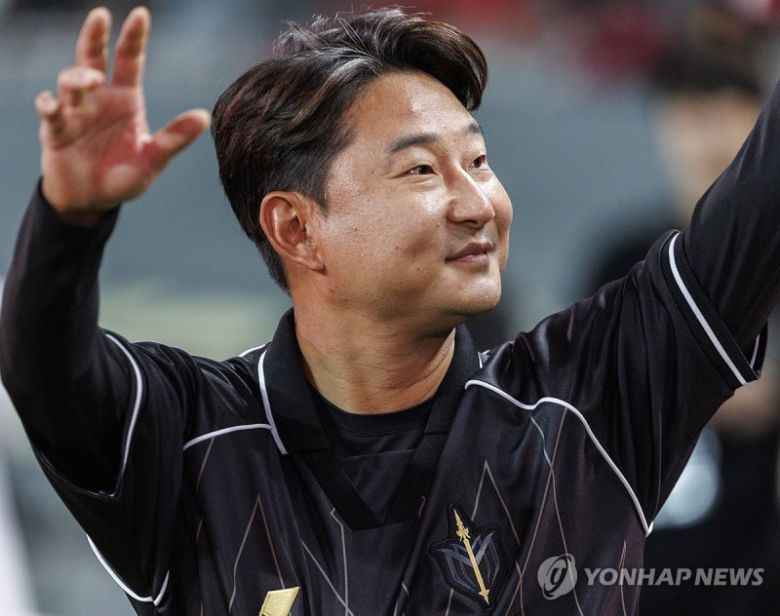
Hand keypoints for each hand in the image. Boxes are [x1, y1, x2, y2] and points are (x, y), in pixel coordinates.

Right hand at [37, 7, 209, 224]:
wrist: (92, 200)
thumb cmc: (123, 177)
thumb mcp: (153, 159)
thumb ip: (175, 138)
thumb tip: (204, 116)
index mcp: (126, 100)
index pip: (129, 61)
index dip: (133, 38)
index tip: (140, 15)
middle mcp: (99, 100)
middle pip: (93, 58)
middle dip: (95, 36)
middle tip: (101, 16)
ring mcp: (75, 112)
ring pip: (71, 81)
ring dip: (79, 77)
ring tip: (92, 80)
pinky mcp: (55, 130)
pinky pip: (50, 111)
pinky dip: (50, 105)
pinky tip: (55, 106)